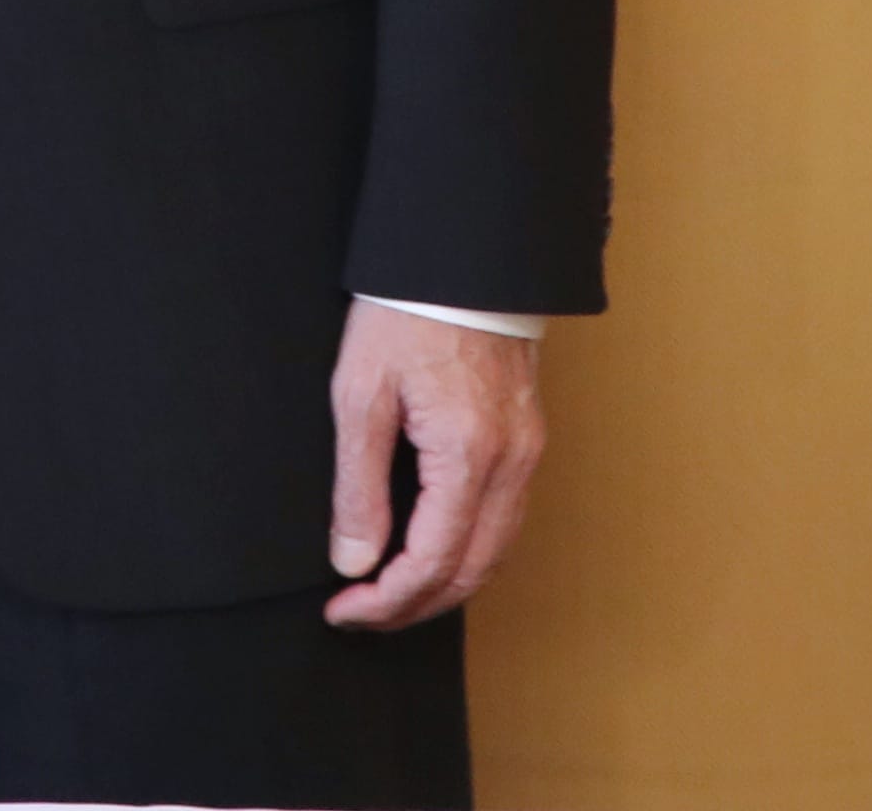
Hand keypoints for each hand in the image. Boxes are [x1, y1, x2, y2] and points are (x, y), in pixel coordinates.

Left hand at [323, 300, 544, 627]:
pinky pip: (506, 518)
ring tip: (390, 594)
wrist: (459, 255)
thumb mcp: (361, 395)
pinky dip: (471, 551)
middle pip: (473, 571)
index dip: (386, 601)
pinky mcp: (529, 436)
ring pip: (496, 550)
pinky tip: (433, 550)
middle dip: (415, 606)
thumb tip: (354, 560)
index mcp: (468, 455)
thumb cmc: (404, 314)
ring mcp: (528, 450)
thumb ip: (359, 485)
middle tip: (362, 616)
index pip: (433, 563)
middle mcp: (511, 462)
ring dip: (446, 585)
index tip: (343, 611)